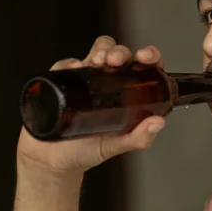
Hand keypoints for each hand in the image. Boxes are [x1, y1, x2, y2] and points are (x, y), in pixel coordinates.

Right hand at [17, 35, 166, 174]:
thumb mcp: (116, 146)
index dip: (149, 56)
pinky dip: (71, 63)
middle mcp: (107, 83)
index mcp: (126, 94)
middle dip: (120, 51)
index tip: (146, 57)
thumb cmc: (86, 151)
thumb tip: (158, 123)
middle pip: (118, 54)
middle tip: (117, 61)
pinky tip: (75, 70)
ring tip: (100, 61)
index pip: (142, 67)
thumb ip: (138, 138)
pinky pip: (66, 64)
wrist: (53, 160)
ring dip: (101, 50)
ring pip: (96, 51)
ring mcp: (86, 80)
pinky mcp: (63, 81)